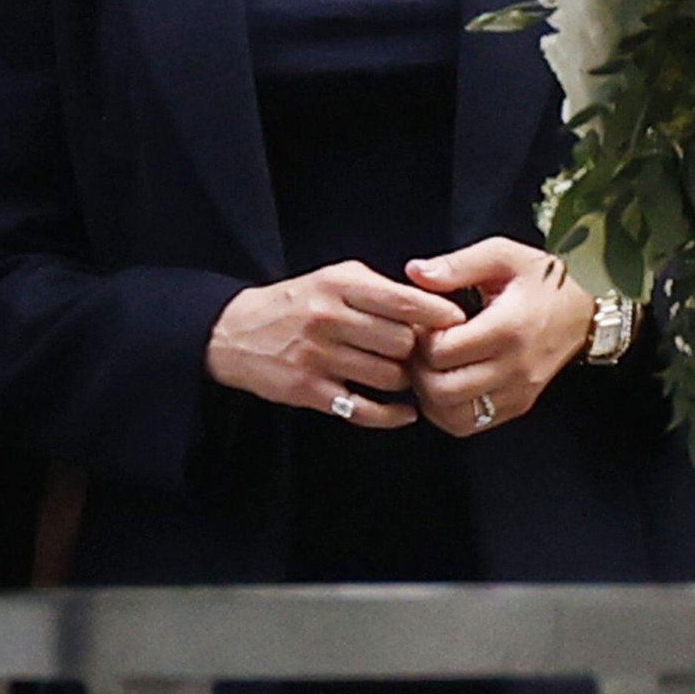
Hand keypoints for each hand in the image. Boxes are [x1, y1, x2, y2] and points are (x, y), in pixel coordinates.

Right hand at [206, 260, 466, 426]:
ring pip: (388, 377)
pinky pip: (364, 409)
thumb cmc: (298, 303)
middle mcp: (329, 318)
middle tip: (423, 354)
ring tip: (402, 375)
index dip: (438, 314)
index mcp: (340, 285)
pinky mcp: (309, 391)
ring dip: (404, 380)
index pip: (404, 300)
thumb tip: (433, 303)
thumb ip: (379, 288)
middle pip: (402, 342)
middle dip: (418, 351)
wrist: (236, 333)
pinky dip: (392, 415)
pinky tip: (404, 412)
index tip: (458, 322)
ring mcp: (318, 357)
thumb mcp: (334, 278)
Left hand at [403, 238, 594, 437]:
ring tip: (433, 365)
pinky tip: (448, 382)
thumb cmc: (545, 280)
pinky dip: (447, 409)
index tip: (427, 322)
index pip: (442, 351)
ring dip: (430, 393)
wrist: (585, 310)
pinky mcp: (518, 405)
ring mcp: (518, 393)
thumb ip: (457, 265)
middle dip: (419, 368)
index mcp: (508, 329)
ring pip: (451, 414)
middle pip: (441, 389)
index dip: (421, 337)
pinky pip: (468, 424)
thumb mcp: (503, 256)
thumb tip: (415, 273)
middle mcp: (514, 368)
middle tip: (422, 346)